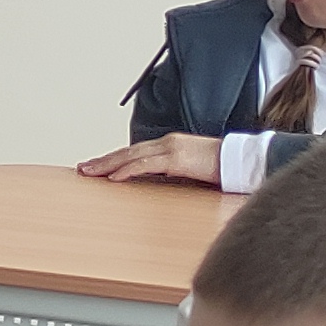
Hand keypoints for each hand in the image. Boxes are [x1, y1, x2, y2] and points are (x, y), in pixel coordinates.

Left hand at [79, 134, 223, 184]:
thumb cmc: (221, 166)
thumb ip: (174, 172)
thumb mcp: (191, 169)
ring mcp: (171, 149)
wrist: (242, 160)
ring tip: (90, 173)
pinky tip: (114, 177)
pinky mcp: (177, 159)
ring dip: (108, 165)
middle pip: (127, 152)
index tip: (97, 167)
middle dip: (103, 161)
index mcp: (169, 145)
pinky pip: (146, 166)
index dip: (114, 159)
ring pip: (131, 157)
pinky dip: (128, 171)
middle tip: (83, 168)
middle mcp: (166, 143)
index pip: (134, 152)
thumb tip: (158, 182)